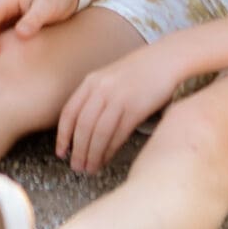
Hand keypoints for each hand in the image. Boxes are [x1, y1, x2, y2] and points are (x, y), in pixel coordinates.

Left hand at [56, 39, 184, 172]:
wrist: (166, 59)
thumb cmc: (139, 71)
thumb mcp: (110, 77)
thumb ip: (96, 96)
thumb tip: (83, 129)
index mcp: (91, 81)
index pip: (69, 113)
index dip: (62, 136)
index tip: (61, 152)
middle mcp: (101, 89)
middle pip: (82, 126)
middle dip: (77, 150)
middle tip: (77, 168)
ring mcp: (118, 98)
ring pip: (98, 133)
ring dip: (92, 155)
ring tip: (90, 169)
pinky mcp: (135, 108)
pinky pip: (118, 134)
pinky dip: (109, 150)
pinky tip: (106, 160)